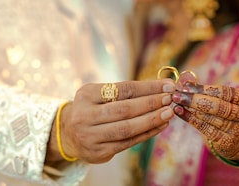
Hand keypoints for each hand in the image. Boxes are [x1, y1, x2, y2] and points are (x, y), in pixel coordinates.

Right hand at [48, 79, 174, 163]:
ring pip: (127, 128)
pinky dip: (146, 134)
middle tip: (170, 98)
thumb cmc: (91, 108)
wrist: (68, 133)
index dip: (147, 87)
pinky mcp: (98, 153)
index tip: (167, 85)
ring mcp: (90, 136)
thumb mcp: (98, 93)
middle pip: (125, 109)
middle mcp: (85, 115)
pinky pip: (127, 143)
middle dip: (151, 103)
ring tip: (168, 113)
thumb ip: (123, 92)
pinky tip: (159, 126)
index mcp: (87, 95)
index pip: (122, 89)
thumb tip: (159, 87)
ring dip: (151, 120)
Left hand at [171, 83, 238, 160]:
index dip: (204, 89)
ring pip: (210, 118)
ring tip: (176, 103)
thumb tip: (185, 83)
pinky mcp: (228, 143)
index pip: (225, 92)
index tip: (186, 86)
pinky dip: (191, 120)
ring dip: (190, 109)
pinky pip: (206, 129)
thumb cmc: (232, 111)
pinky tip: (180, 113)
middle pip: (218, 106)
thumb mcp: (229, 100)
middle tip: (177, 95)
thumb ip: (210, 91)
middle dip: (194, 100)